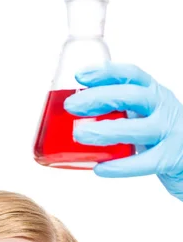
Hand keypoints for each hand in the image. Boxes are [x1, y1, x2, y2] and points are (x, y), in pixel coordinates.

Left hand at [63, 63, 182, 201]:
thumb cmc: (159, 140)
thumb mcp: (142, 117)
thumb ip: (117, 114)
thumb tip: (73, 117)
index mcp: (154, 94)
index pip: (131, 75)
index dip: (105, 72)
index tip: (80, 76)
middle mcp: (164, 108)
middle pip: (133, 96)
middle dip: (99, 98)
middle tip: (71, 106)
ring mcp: (170, 133)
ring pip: (139, 128)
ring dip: (107, 130)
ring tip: (80, 135)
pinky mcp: (171, 158)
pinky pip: (144, 162)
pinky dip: (121, 166)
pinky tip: (100, 169)